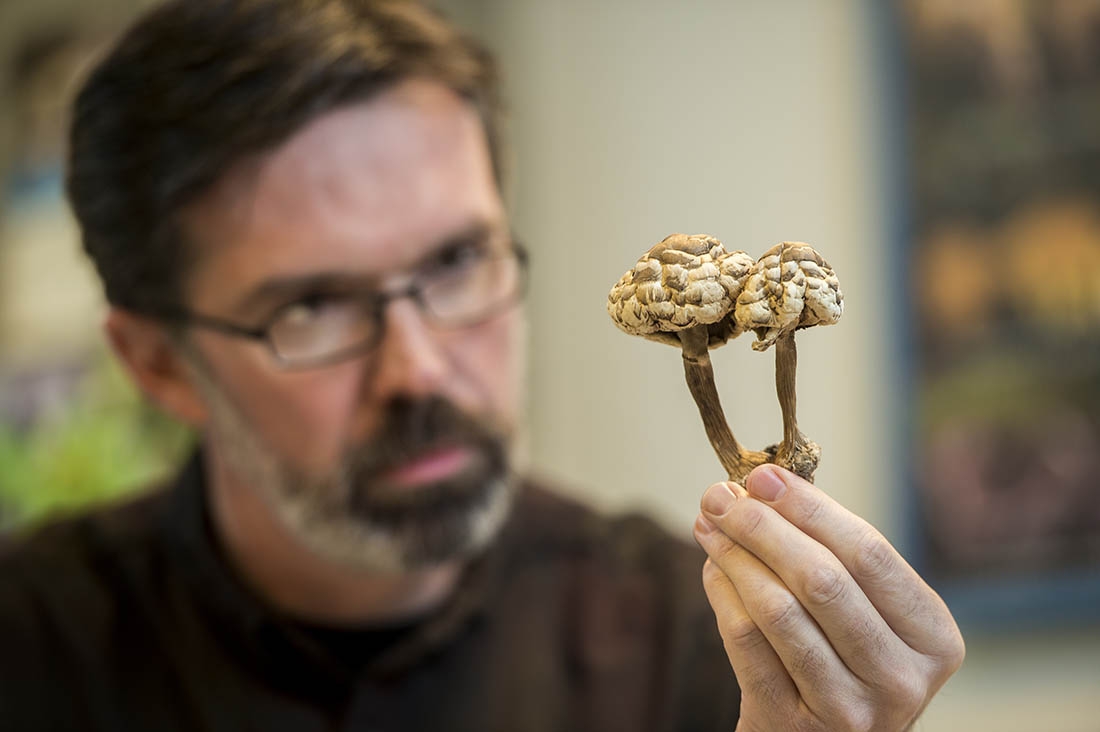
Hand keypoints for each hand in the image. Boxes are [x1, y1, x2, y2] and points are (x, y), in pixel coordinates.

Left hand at [693, 464, 963, 731]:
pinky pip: (747, 643)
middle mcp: (901, 678)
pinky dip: (723, 595)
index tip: (762, 475)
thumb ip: (829, 552)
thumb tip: (760, 485)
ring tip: (709, 525)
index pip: (869, 553)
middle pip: (822, 579)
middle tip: (720, 496)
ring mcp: (850, 710)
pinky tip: (713, 569)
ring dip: (735, 556)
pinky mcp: (794, 727)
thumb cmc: (842, 657)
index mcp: (933, 636)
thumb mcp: (863, 611)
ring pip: (779, 609)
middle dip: (763, 526)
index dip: (810, 508)